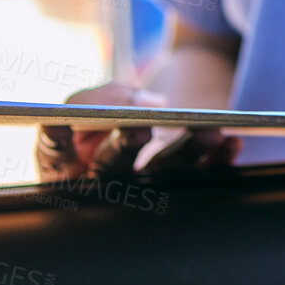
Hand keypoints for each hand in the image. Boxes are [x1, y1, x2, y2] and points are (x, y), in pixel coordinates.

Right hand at [34, 83, 234, 180]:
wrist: (143, 122)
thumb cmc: (99, 120)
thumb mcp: (88, 105)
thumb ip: (104, 97)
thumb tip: (154, 102)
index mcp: (64, 164)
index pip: (54, 149)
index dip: (56, 138)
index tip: (60, 125)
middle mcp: (101, 181)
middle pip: (113, 163)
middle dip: (126, 142)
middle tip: (139, 126)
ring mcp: (143, 187)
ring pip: (163, 171)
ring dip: (186, 150)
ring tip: (206, 131)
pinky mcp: (180, 185)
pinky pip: (200, 176)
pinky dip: (217, 160)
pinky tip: (230, 144)